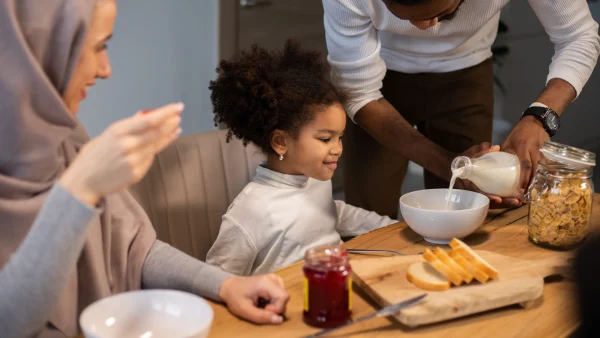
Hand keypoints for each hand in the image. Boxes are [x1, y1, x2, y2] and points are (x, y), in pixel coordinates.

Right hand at [59, 102, 183, 204]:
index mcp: (117, 131)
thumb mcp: (106, 135)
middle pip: (156, 132)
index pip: (148, 120)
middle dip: (170, 123)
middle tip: (178, 117)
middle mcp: (126, 145)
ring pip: (156, 146)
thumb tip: (143, 115)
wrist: (83, 182)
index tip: (178, 107)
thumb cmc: (93, 156)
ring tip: (176, 129)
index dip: (165, 113)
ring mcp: (133, 160)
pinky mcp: (136, 173)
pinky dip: (156, 150)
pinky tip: (163, 143)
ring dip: (168, 136)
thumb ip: (127, 126)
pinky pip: (150, 159)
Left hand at [218, 274, 289, 324]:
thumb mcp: (246, 310)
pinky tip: (263, 301)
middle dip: (275, 307)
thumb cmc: (235, 297)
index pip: (284, 297)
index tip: (264, 311)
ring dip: (274, 305)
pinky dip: (273, 301)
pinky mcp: (273, 281)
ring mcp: (274, 278)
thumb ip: (262, 316)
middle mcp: (272, 278)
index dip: (277, 308)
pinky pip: (280, 294)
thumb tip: (279, 320)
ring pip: (283, 296)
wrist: (229, 287)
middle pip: (284, 297)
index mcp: (266, 282)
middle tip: (260, 309)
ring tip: (261, 305)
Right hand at [453, 143, 522, 207]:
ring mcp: (477, 194)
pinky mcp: (481, 193)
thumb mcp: (469, 153)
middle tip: (516, 202)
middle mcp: (472, 192)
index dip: (488, 197)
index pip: (477, 192)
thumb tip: (496, 147)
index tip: (498, 199)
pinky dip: (502, 200)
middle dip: (502, 203)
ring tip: (518, 202)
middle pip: (488, 201)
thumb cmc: (461, 161)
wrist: (452, 167)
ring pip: (491, 203)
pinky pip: (492, 199)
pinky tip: (513, 198)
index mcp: (467, 183)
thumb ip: (480, 150)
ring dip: (504, 203)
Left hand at [501, 116, 549, 191]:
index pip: (525, 165)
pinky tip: (542, 181)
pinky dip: (543, 173)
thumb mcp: (509, 140)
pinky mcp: (546, 152)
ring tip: (534, 190)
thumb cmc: (519, 131)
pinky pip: (544, 165)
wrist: (536, 121)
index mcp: (523, 148)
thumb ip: (504, 152)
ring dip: (537, 179)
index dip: (524, 178)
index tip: (521, 189)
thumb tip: (495, 164)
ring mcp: (541, 152)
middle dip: (531, 182)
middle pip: (534, 169)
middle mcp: (533, 151)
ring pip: (540, 168)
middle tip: (527, 194)